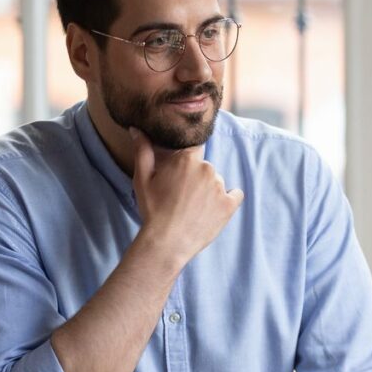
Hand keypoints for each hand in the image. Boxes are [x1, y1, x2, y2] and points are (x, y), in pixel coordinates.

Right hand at [130, 127, 243, 264]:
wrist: (166, 242)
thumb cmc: (153, 210)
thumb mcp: (142, 178)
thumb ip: (142, 150)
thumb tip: (136, 129)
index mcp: (187, 159)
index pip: (194, 150)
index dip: (187, 163)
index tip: (181, 175)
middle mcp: (207, 168)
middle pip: (204, 167)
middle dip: (195, 178)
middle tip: (181, 197)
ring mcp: (220, 186)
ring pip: (217, 182)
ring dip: (208, 191)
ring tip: (193, 208)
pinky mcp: (230, 204)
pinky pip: (235, 195)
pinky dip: (227, 201)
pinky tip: (212, 210)